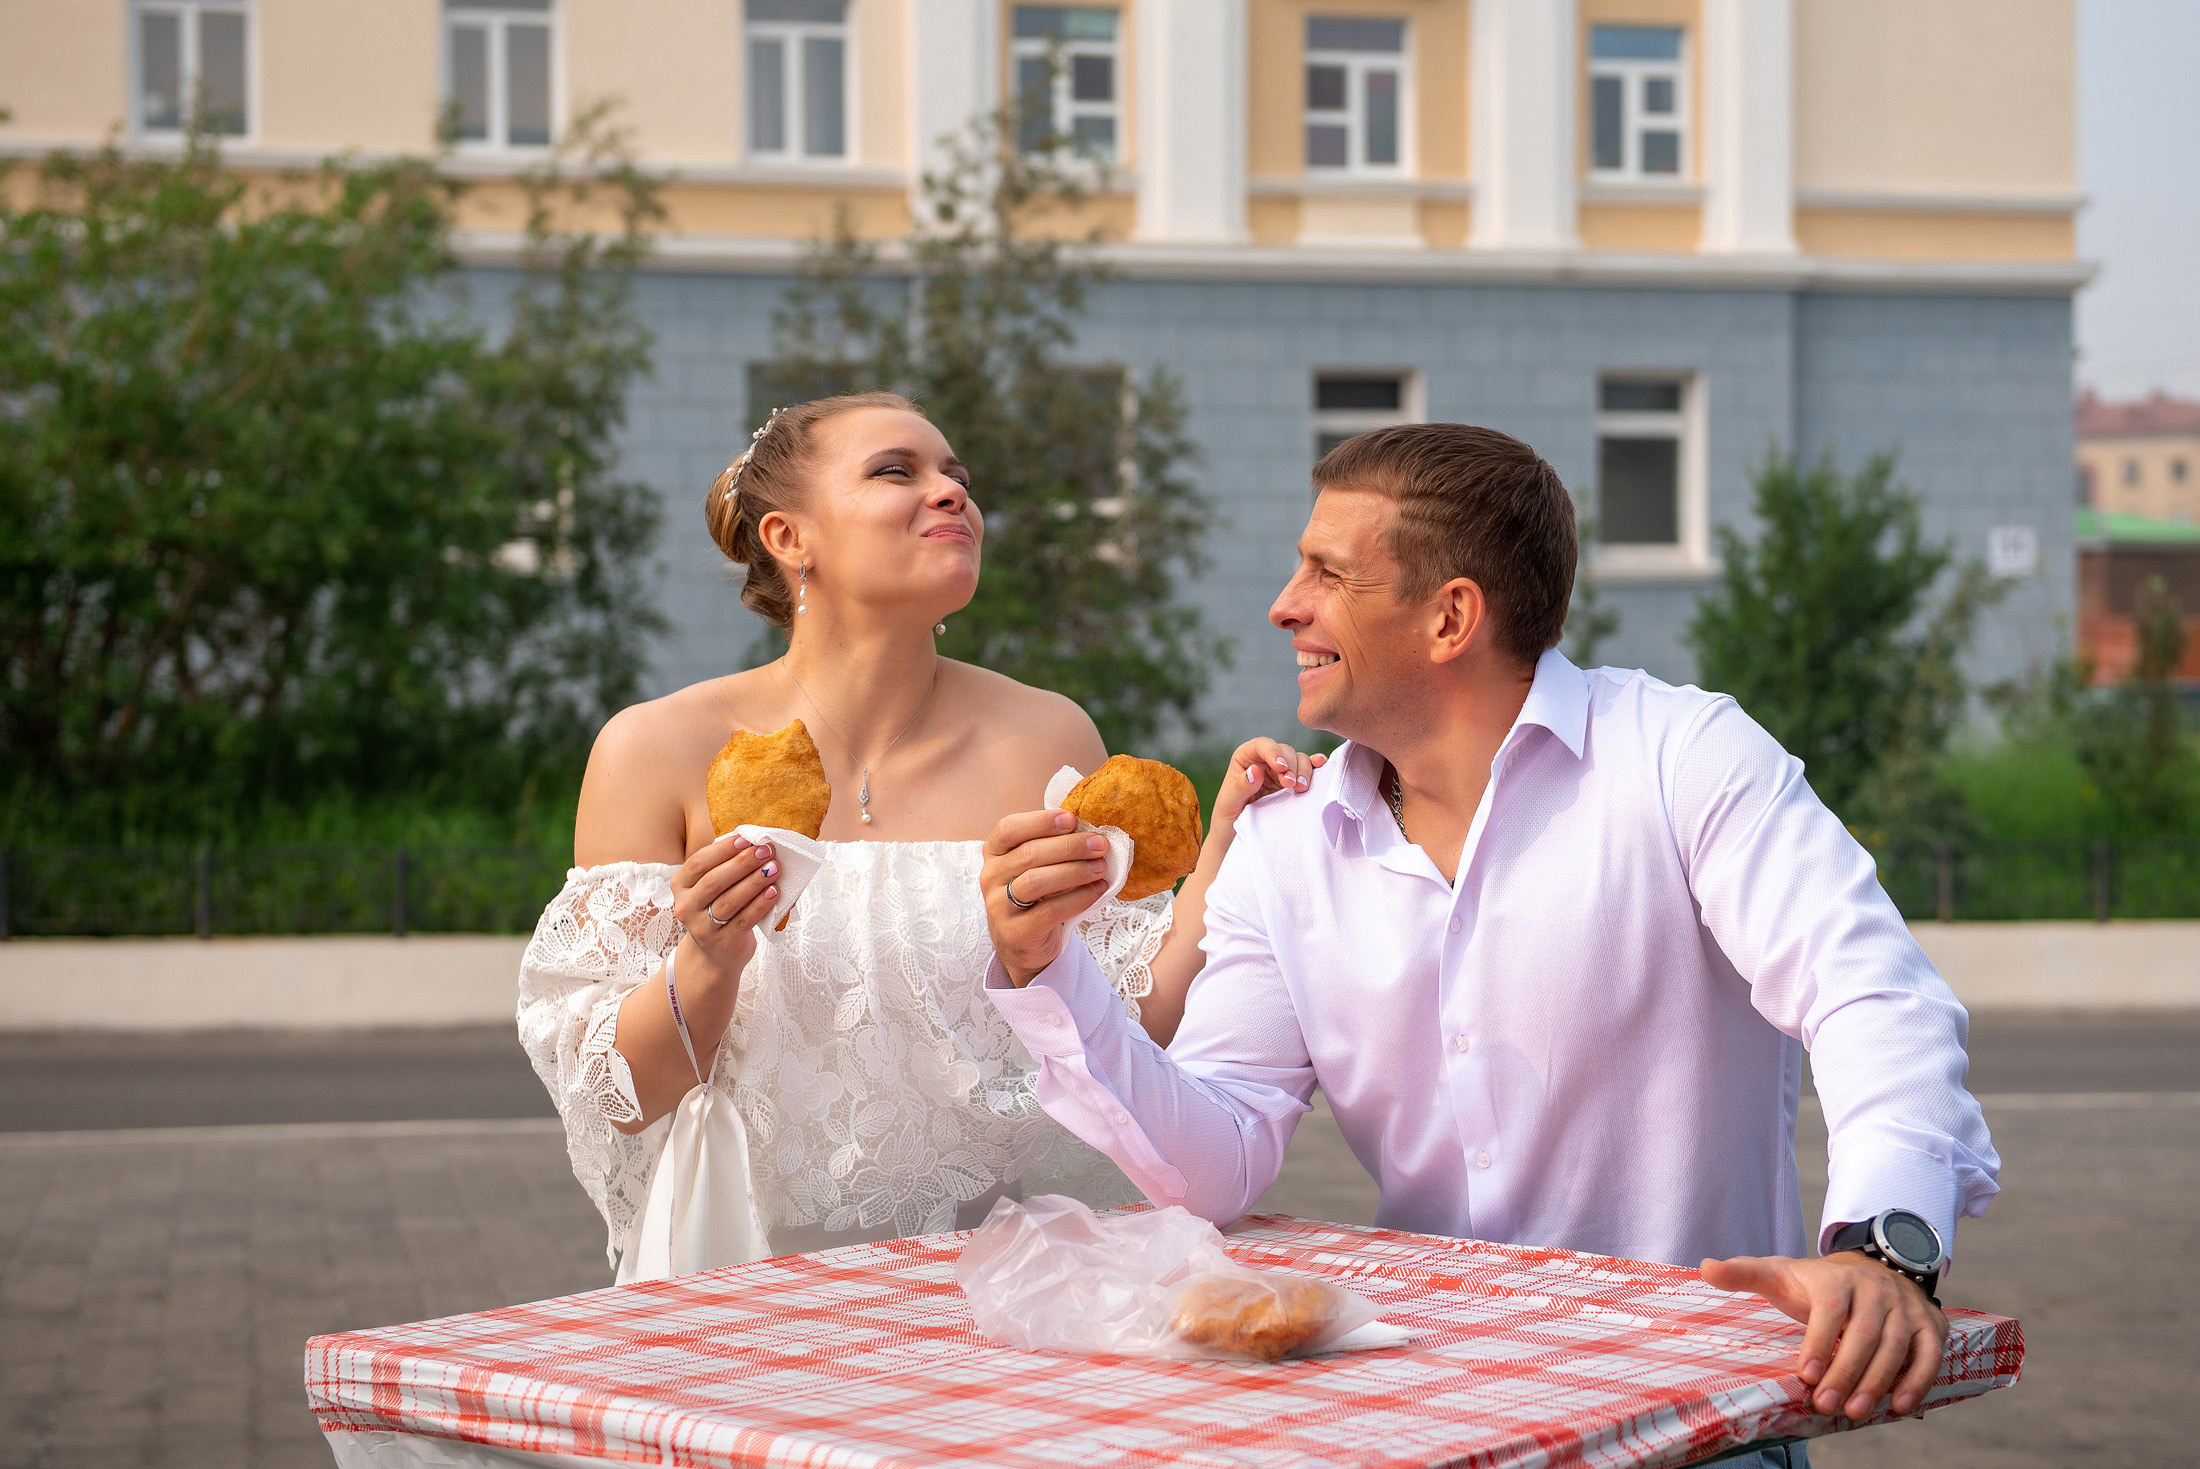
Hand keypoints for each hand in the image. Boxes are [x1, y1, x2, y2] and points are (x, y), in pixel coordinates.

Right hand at [670, 831, 779, 978]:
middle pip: (714, 881)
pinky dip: (760, 905)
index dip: (723, 849)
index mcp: (680, 885)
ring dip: (754, 882)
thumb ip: (724, 866)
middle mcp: (685, 906)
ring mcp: (701, 928)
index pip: (699, 863)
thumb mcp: (711, 888)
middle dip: (743, 863)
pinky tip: (774, 892)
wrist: (716, 954)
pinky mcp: (721, 943)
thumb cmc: (717, 909)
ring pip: (729, 901)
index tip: (747, 839)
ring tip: (774, 868)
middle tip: (766, 851)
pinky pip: (743, 921)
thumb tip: (753, 842)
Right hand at [983, 809, 1111, 985]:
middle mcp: (990, 877)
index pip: (1009, 828)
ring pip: (1036, 881)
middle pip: (1028, 854)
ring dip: (1074, 871)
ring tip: (1100, 868)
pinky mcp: (1015, 932)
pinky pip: (1049, 911)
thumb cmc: (1035, 896)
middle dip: (1069, 846)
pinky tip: (1097, 890)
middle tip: (1100, 845)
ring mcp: (998, 906)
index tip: (1072, 819)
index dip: (1040, 821)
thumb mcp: (1035, 867)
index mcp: (994, 853)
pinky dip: (1078, 898)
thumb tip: (1089, 830)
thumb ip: (1052, 847)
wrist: (1022, 944)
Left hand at [1212, 738, 1325, 832]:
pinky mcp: (1292, 783)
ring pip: (1298, 760)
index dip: (1273, 752)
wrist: (1237, 836)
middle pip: (1285, 751)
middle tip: (1292, 785)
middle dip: (1291, 766)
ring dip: (1304, 771)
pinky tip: (1320, 763)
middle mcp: (1264, 761)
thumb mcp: (1229, 803)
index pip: (1261, 745)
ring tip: (1301, 788)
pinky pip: (1307, 769)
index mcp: (1245, 758)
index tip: (1280, 767)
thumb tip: (1255, 770)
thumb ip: (1240, 786)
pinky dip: (1314, 765)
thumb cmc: (1228, 817)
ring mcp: (1280, 772)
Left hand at [1700, 1250, 1948, 1419]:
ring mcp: (1905, 1307)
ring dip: (1878, 1383)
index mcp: (1836, 1278)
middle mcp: (1875, 1290)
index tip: (1805, 1375)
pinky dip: (1918, 1381)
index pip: (1829, 1309)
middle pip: (1863, 1334)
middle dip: (1845, 1372)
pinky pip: (1930, 1354)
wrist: (1872, 1270)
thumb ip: (1744, 1273)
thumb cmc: (1818, 1284)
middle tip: (1825, 1405)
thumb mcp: (1781, 1274)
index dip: (1818, 1342)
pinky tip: (1900, 1407)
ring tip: (1855, 1412)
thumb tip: (1705, 1268)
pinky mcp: (1931, 1325)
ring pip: (1896, 1346)